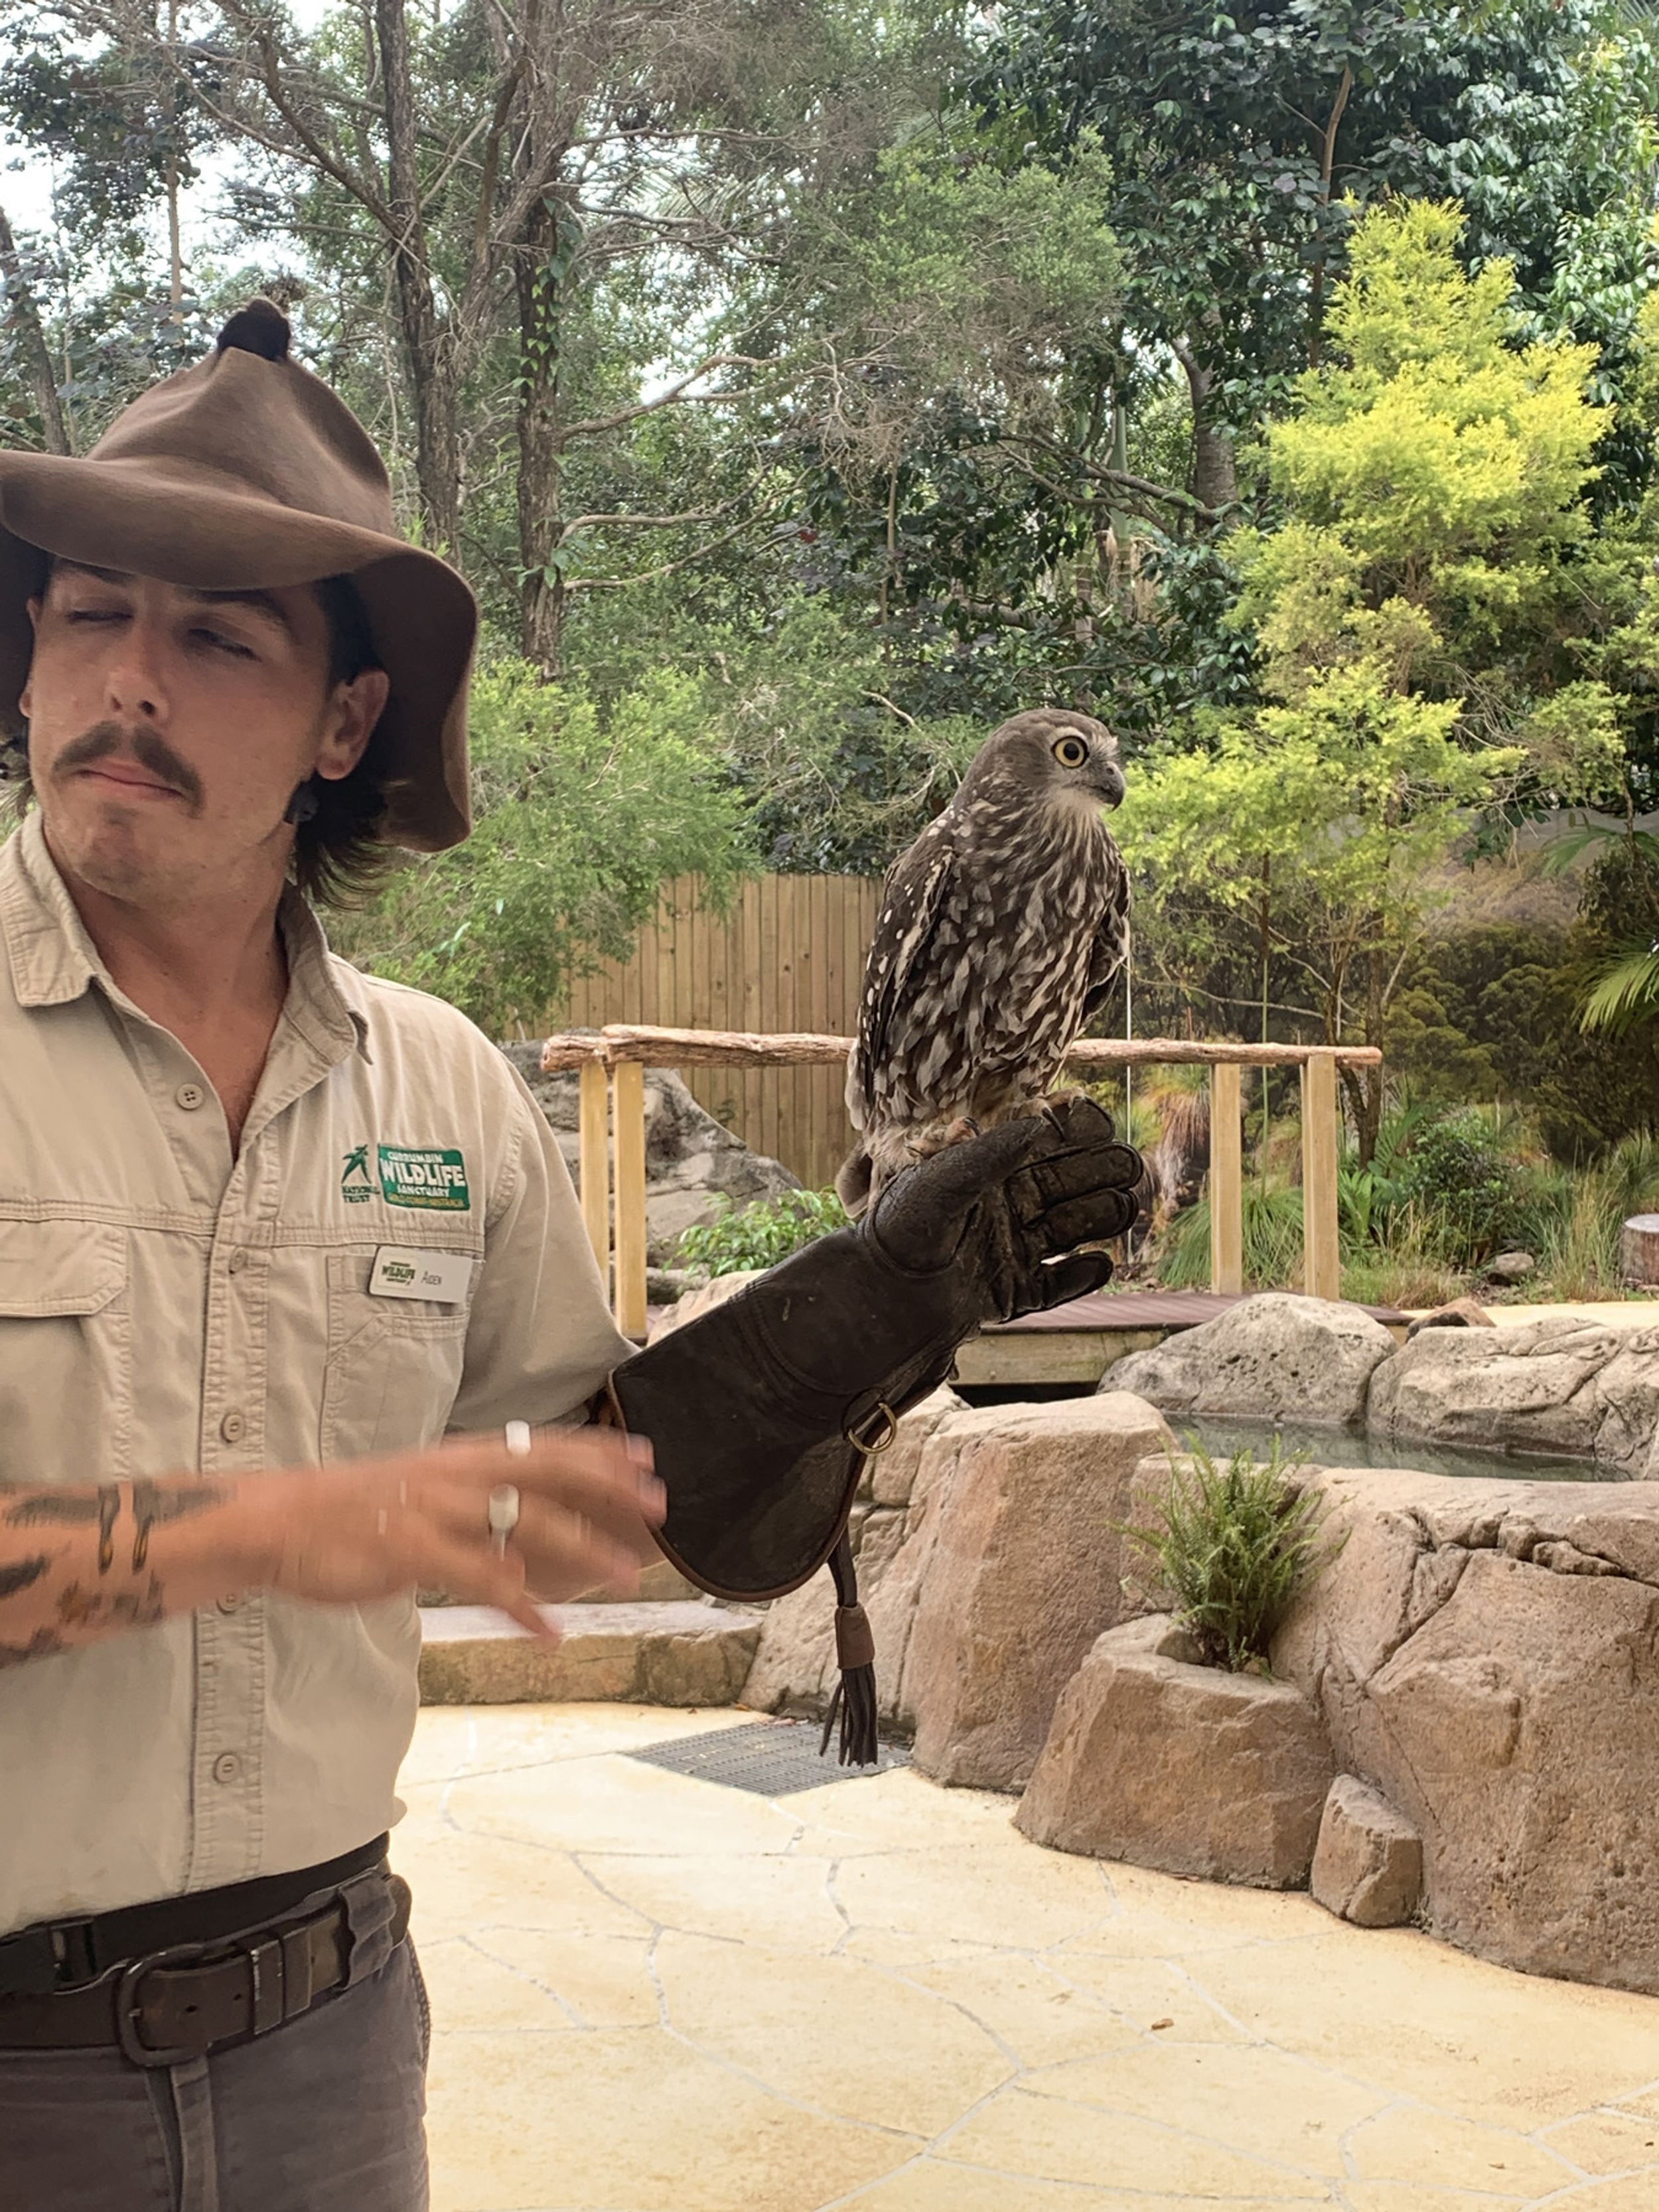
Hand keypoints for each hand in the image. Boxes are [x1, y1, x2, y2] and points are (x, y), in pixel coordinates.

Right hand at [244, 1426, 665, 1636]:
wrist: (279, 1523)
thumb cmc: (352, 1513)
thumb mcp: (421, 1495)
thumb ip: (473, 1513)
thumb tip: (525, 1545)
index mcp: (460, 1457)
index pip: (543, 1445)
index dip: (596, 1451)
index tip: (645, 1457)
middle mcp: (456, 1474)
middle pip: (548, 1471)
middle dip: (609, 1486)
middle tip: (660, 1502)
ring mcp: (437, 1509)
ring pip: (526, 1523)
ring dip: (583, 1549)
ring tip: (625, 1575)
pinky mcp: (413, 1550)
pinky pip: (483, 1581)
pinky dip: (523, 1609)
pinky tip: (551, 1636)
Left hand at [868, 1096, 1145, 1320]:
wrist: (877, 1299)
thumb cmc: (898, 1230)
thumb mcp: (938, 1183)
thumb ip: (988, 1155)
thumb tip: (1040, 1126)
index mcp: (989, 1173)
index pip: (1045, 1147)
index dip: (1077, 1134)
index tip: (1103, 1127)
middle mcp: (1006, 1208)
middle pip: (1069, 1185)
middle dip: (1101, 1174)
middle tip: (1129, 1169)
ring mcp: (1012, 1251)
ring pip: (1071, 1230)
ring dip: (1100, 1218)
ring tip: (1123, 1209)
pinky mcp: (1014, 1293)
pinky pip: (1057, 1285)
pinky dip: (1081, 1277)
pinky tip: (1099, 1265)